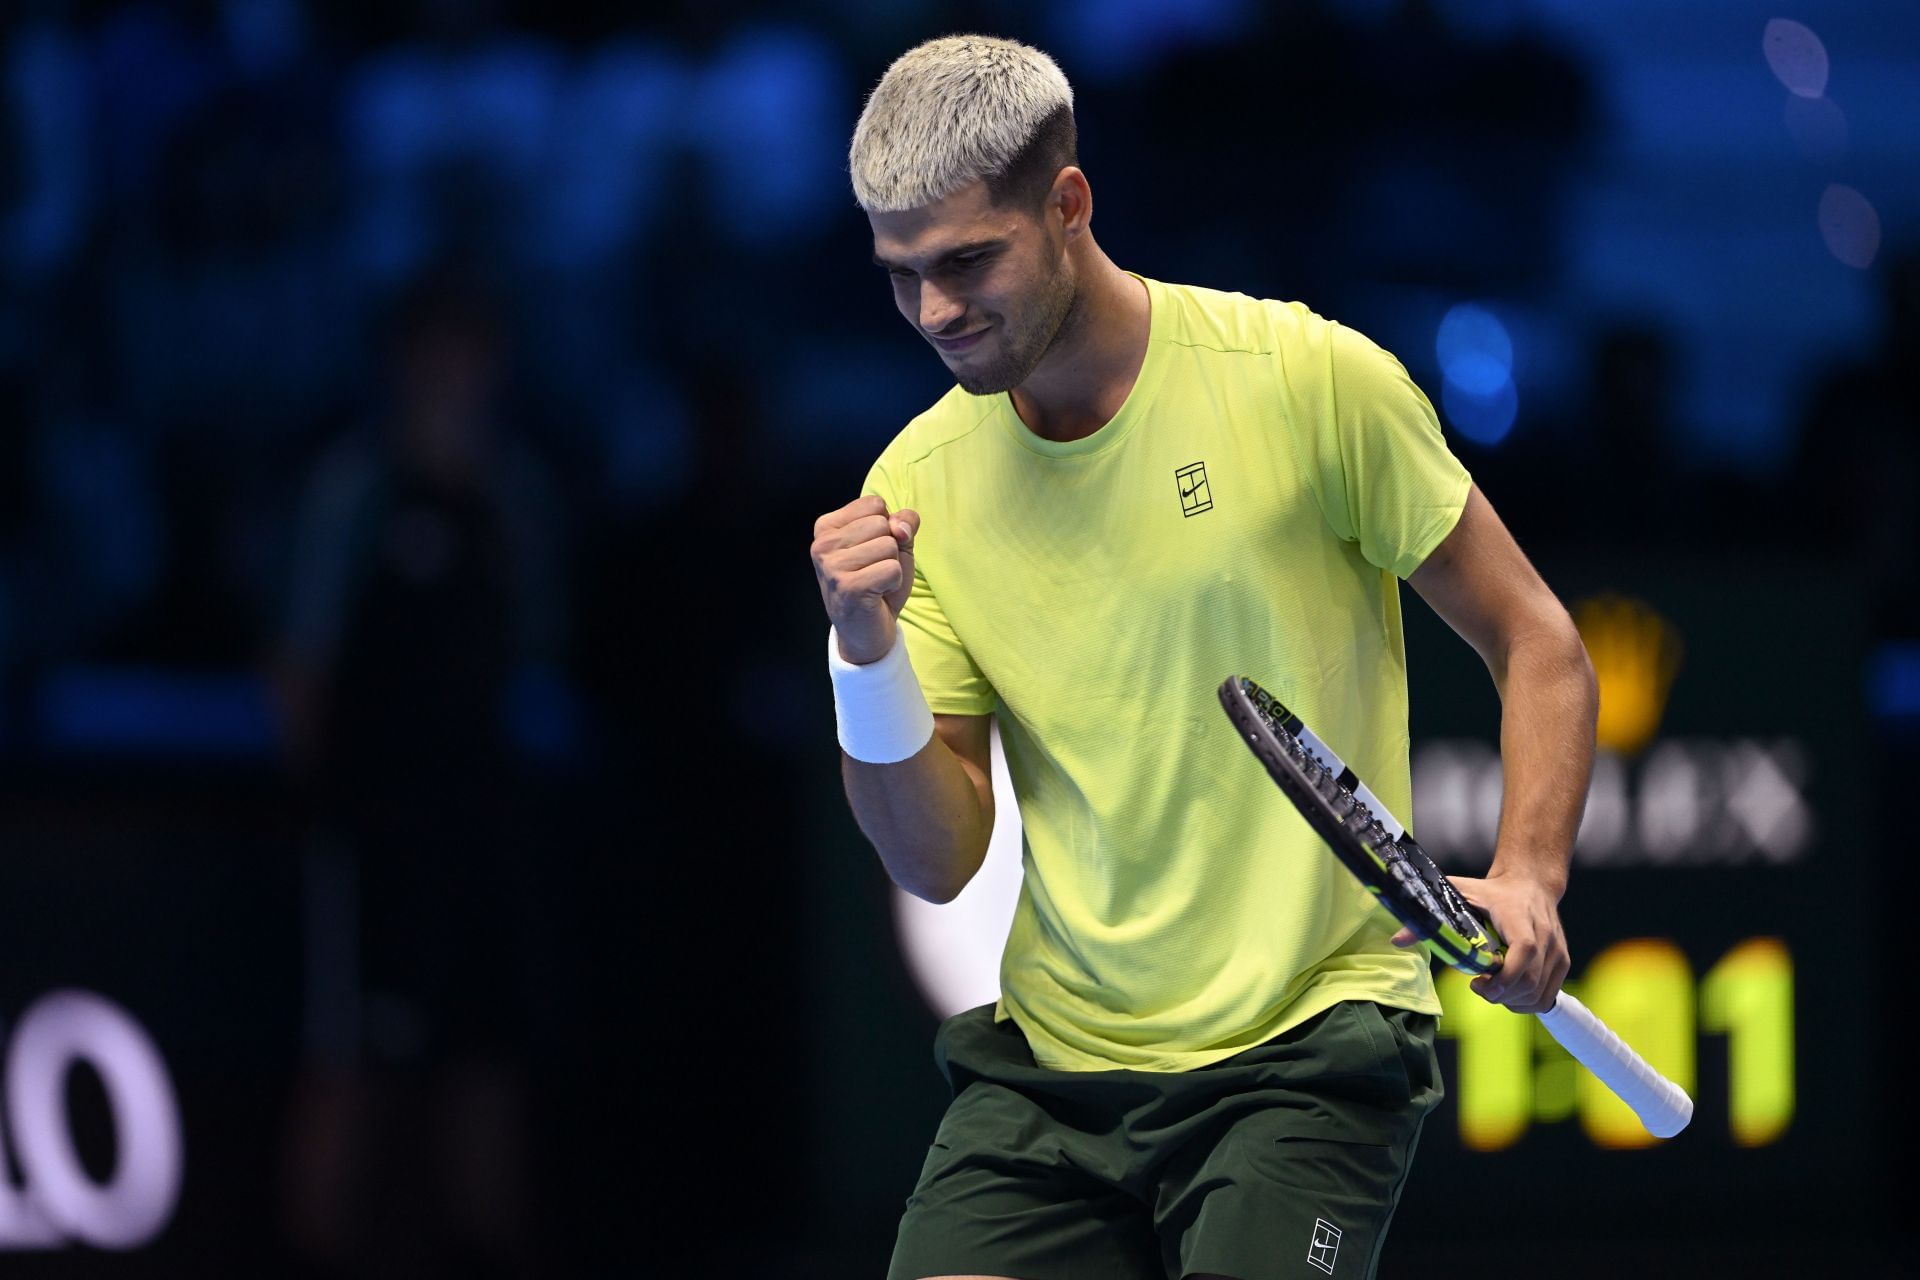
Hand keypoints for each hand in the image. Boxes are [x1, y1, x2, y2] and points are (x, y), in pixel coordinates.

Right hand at [810, 495, 919, 664]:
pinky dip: (893, 583)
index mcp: (827, 527)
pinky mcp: (848, 587)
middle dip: (890, 549)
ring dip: (892, 567)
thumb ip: (902, 523)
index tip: (871, 552)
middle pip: (882, 524)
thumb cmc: (877, 583)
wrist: (865, 630)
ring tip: (874, 582)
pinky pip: (892, 569)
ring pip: (889, 546)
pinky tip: (877, 594)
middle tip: (873, 571)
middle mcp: (823, 544)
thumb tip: (901, 527)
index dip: (886, 528)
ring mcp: (832, 566)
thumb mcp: (894, 544)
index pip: (875, 504)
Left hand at [1393, 872, 1569, 1013]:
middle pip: (1529, 981)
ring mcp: (1557, 951)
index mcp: (1520, 917)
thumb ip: (1430, 918)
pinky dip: (1525, 1003)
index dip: (1504, 976)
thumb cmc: (1492, 891)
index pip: (1525, 951)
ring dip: (1511, 1001)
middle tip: (1478, 987)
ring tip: (1492, 988)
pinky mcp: (1562, 963)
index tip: (1477, 984)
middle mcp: (1546, 936)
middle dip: (1500, 994)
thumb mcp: (1459, 894)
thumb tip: (1397, 940)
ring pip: (1538, 995)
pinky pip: (1546, 998)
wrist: (1531, 883)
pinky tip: (1507, 992)